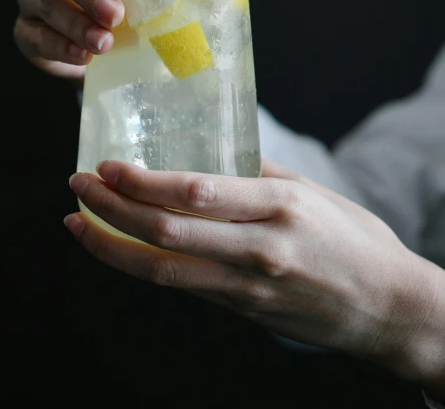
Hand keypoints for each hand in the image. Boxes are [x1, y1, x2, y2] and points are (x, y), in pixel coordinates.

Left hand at [65, 159, 444, 394]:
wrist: (387, 308)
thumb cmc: (354, 241)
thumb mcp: (311, 192)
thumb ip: (256, 174)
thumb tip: (206, 155)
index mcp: (279, 206)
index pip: (196, 192)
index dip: (143, 181)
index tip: (108, 165)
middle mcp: (259, 248)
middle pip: (167, 231)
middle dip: (112, 208)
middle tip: (79, 185)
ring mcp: (248, 286)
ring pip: (163, 269)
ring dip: (112, 246)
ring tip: (79, 224)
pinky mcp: (242, 310)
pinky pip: (182, 286)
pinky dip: (141, 267)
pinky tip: (118, 249)